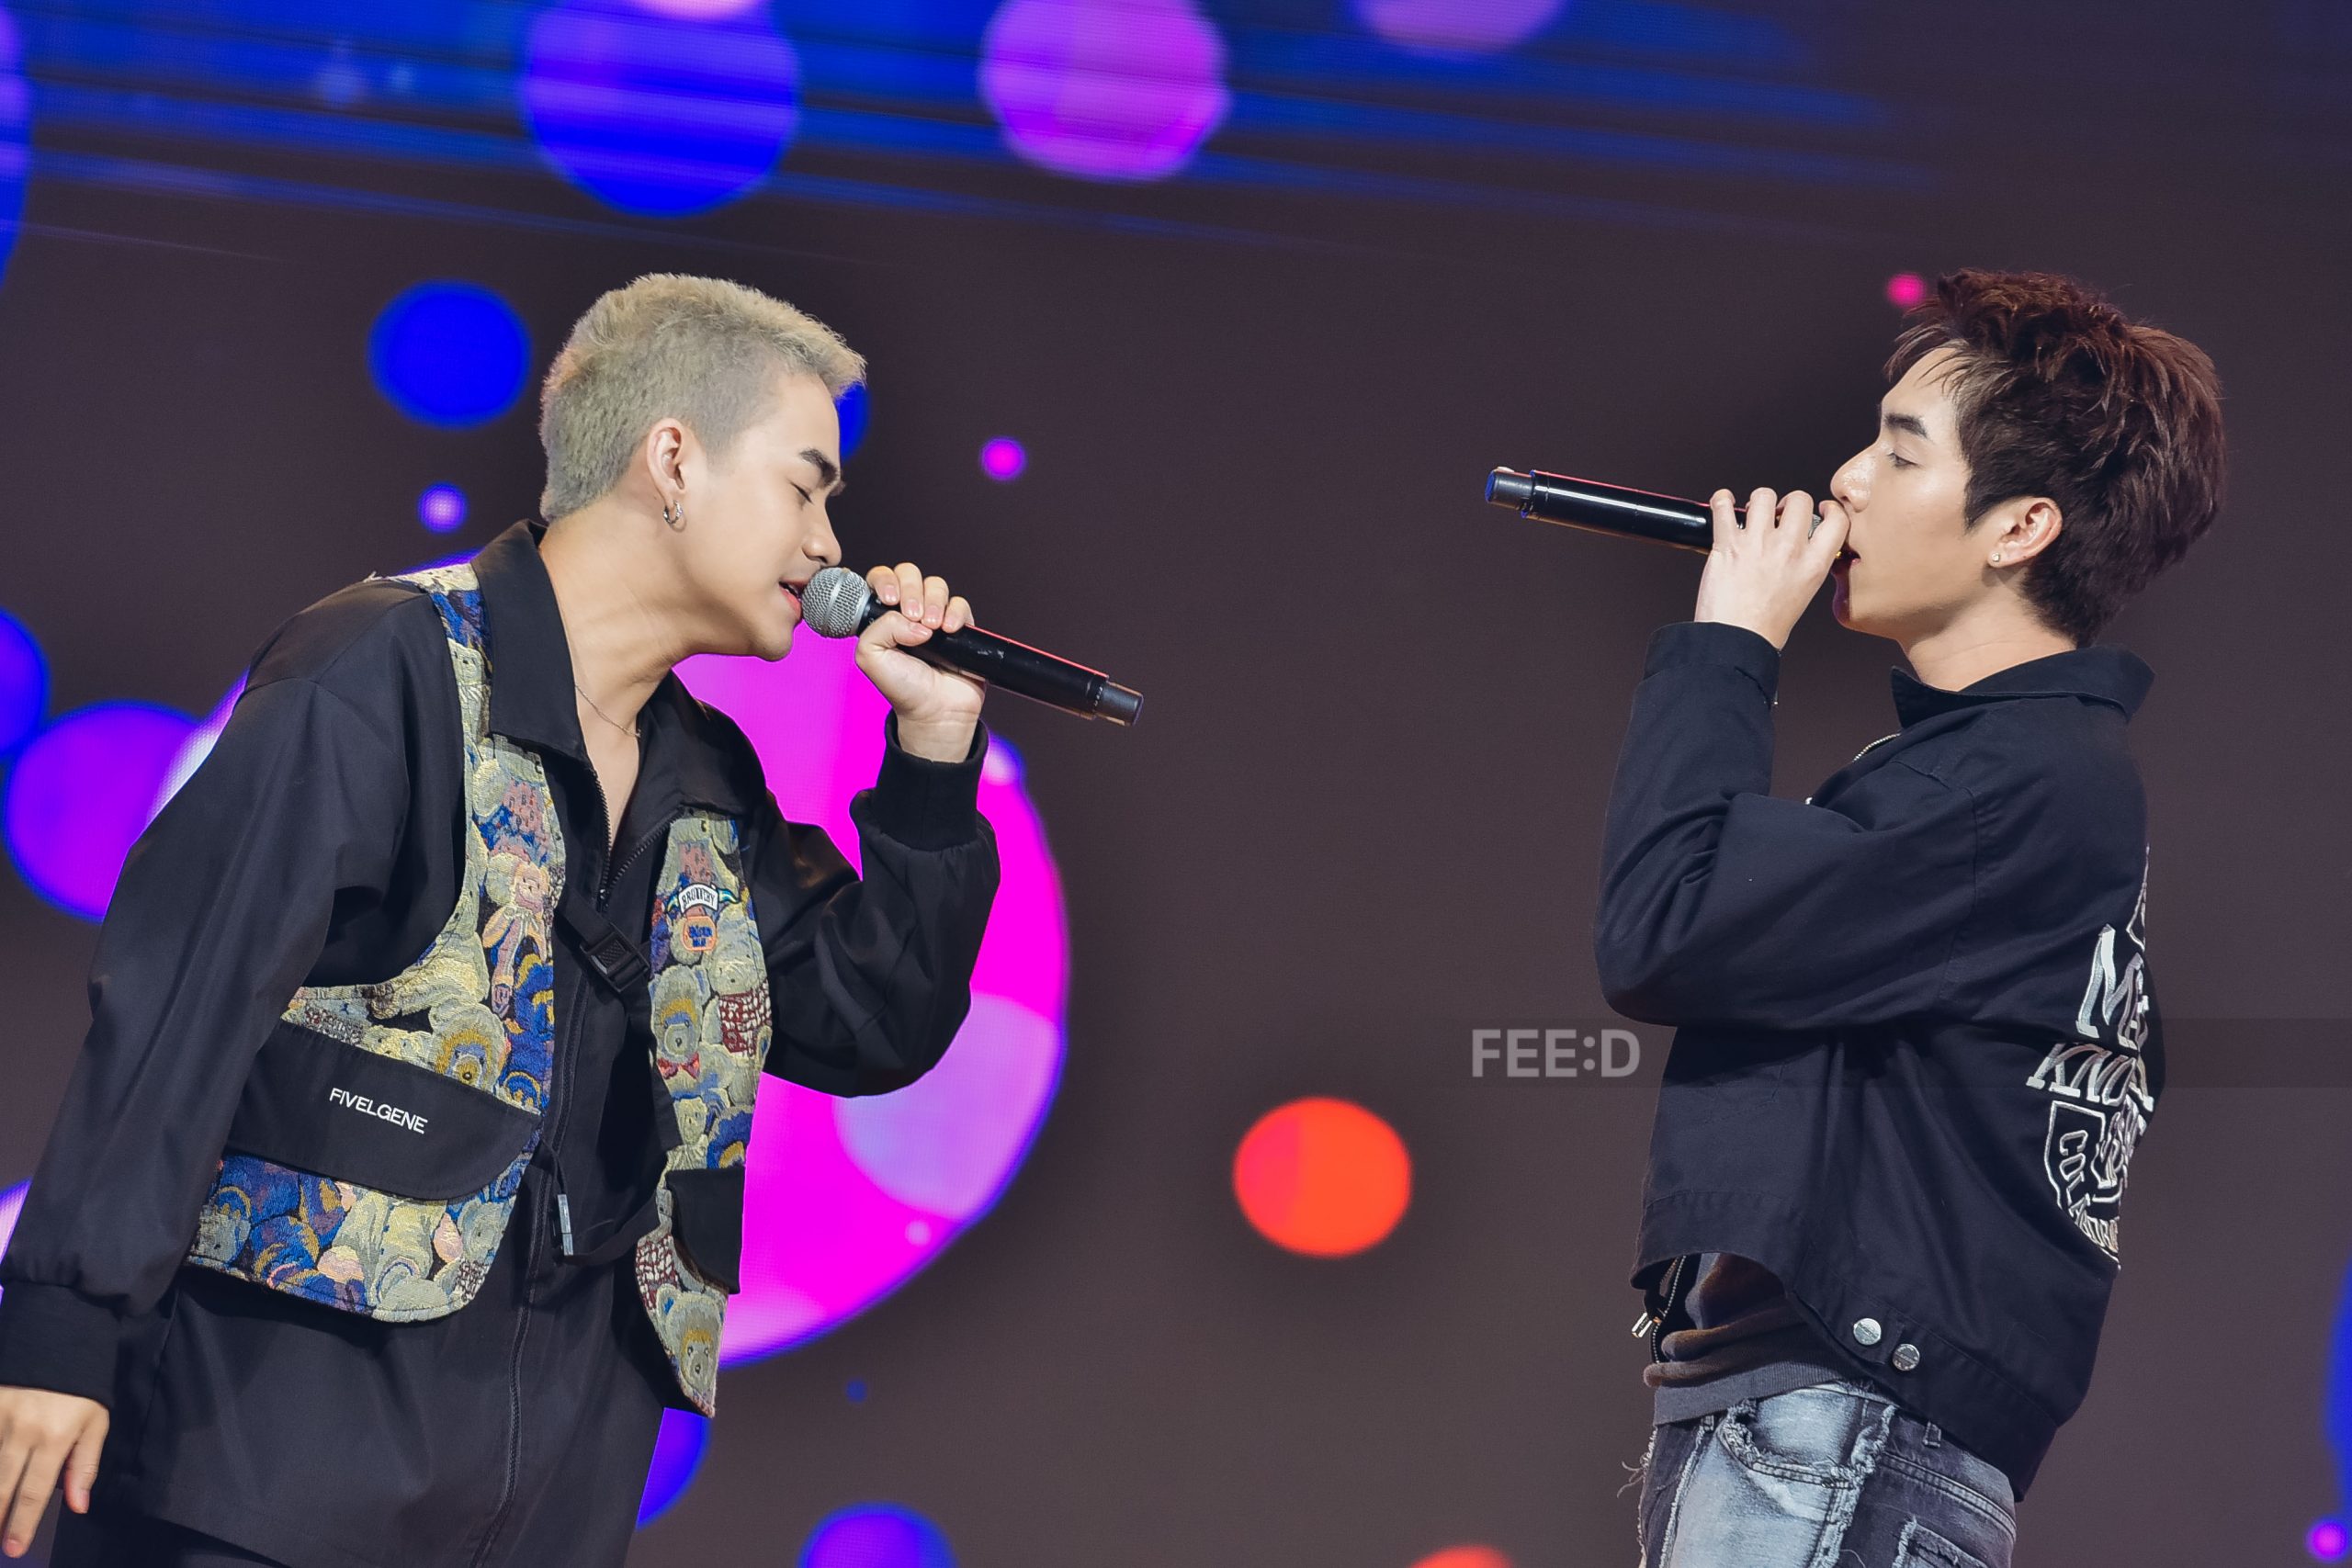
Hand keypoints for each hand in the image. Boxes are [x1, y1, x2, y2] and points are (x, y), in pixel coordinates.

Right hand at [0, 1386, 107, 1557]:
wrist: (60, 1340)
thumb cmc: (81, 1389)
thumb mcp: (95, 1423)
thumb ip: (84, 1466)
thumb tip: (77, 1506)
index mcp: (54, 1436)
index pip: (34, 1491)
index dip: (22, 1523)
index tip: (14, 1548)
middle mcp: (21, 1430)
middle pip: (2, 1485)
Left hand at [855, 562, 984, 761]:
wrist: (934, 710)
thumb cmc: (901, 686)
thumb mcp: (869, 657)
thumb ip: (880, 627)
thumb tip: (914, 619)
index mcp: (883, 615)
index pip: (881, 578)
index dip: (885, 580)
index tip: (888, 599)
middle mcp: (909, 611)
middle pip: (909, 573)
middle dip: (910, 590)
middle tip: (913, 617)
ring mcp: (935, 616)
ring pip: (936, 584)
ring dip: (932, 601)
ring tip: (932, 629)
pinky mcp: (961, 625)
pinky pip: (960, 603)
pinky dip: (955, 613)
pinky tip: (948, 631)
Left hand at [1691, 487, 1848, 649]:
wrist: (1735, 640)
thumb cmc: (1764, 626)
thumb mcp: (1803, 593)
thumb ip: (1807, 565)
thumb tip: (1801, 544)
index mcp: (1813, 564)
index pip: (1837, 520)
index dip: (1830, 509)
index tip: (1821, 508)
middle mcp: (1789, 549)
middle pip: (1799, 499)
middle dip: (1788, 503)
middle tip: (1778, 515)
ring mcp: (1758, 543)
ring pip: (1763, 496)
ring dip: (1757, 501)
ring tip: (1751, 513)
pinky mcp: (1728, 543)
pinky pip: (1724, 506)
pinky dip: (1722, 500)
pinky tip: (1724, 503)